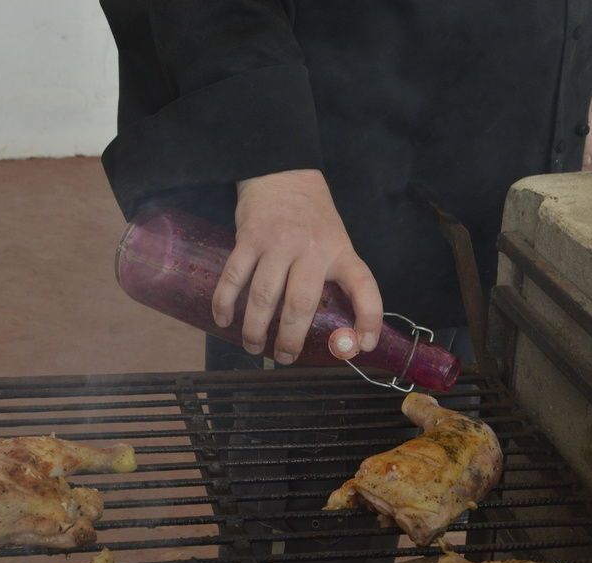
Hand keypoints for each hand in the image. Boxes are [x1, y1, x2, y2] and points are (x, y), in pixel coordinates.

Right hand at [211, 169, 382, 364]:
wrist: (283, 174)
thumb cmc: (312, 218)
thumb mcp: (336, 242)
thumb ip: (334, 280)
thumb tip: (336, 330)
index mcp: (340, 252)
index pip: (364, 287)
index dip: (368, 319)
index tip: (364, 345)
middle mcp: (311, 249)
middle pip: (300, 304)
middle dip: (290, 339)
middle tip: (283, 357)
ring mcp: (278, 243)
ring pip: (263, 296)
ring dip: (254, 328)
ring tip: (252, 346)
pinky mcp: (248, 238)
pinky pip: (234, 276)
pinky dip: (225, 302)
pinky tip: (223, 320)